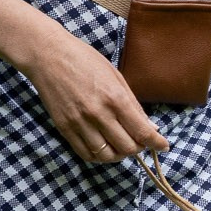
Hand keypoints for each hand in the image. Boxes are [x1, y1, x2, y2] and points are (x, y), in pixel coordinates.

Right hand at [19, 29, 169, 163]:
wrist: (48, 55)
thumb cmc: (84, 59)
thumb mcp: (115, 76)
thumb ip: (133, 104)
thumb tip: (150, 127)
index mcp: (115, 98)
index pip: (142, 132)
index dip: (157, 143)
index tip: (163, 146)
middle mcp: (98, 114)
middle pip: (127, 148)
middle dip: (138, 148)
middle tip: (139, 141)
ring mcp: (79, 123)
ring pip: (107, 155)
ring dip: (119, 154)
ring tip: (121, 145)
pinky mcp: (65, 128)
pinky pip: (86, 154)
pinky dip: (99, 156)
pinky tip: (104, 147)